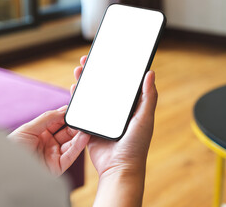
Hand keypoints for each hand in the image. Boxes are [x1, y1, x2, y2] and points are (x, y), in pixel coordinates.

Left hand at [8, 106, 89, 175]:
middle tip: (84, 117)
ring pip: (72, 143)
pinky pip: (71, 155)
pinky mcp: (58, 167)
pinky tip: (84, 136)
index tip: (75, 108)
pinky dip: (79, 146)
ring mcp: (53, 155)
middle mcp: (48, 144)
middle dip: (75, 125)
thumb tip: (62, 110)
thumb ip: (46, 118)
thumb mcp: (27, 129)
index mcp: (40, 134)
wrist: (5, 170)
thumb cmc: (11, 149)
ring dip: (80, 134)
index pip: (57, 122)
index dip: (66, 115)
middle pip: (67, 132)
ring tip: (87, 126)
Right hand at [72, 55, 157, 177]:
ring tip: (79, 70)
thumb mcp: (144, 118)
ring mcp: (101, 117)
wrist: (118, 168)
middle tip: (88, 60)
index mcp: (129, 107)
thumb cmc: (135, 146)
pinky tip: (74, 88)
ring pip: (91, 95)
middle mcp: (115, 111)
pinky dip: (77, 98)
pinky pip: (82, 108)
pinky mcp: (90, 125)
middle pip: (104, 86)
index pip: (121, 83)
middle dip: (95, 72)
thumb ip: (148, 97)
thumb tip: (150, 74)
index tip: (108, 57)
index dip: (114, 69)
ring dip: (85, 82)